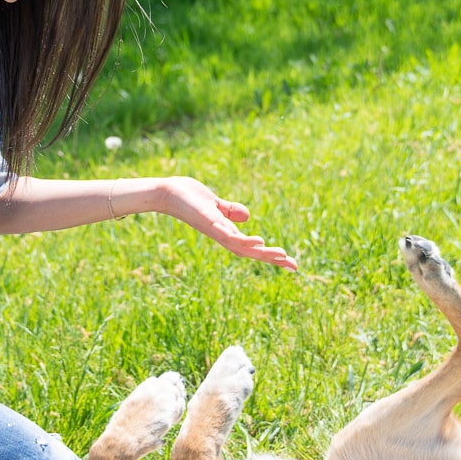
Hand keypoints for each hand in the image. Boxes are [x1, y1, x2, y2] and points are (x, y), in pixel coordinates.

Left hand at [158, 177, 296, 270]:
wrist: (165, 193)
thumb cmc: (187, 197)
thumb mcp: (215, 204)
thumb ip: (230, 210)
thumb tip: (247, 216)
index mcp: (226, 232)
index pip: (252, 247)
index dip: (270, 255)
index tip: (291, 263)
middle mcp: (222, 236)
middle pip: (251, 252)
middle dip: (272, 259)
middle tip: (294, 266)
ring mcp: (215, 230)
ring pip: (243, 247)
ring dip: (263, 252)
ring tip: (282, 255)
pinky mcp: (208, 222)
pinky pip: (227, 235)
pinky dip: (243, 240)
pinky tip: (258, 241)